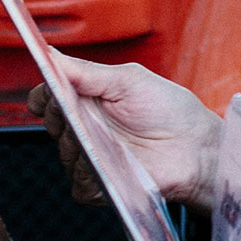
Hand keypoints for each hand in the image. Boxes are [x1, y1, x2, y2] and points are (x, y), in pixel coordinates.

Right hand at [28, 55, 222, 209]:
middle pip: (52, 123)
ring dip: (82, 144)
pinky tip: (113, 164)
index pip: (49, 96)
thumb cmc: (170, 111)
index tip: (51, 90)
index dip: (44, 95)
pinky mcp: (99, 185)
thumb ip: (87, 71)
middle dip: (62, 116)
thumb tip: (50, 55)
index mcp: (90, 99)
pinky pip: (79, 183)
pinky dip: (92, 173)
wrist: (196, 148)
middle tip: (81, 110)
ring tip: (108, 138)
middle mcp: (86, 128)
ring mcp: (91, 158)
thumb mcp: (129, 80)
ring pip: (65, 153)